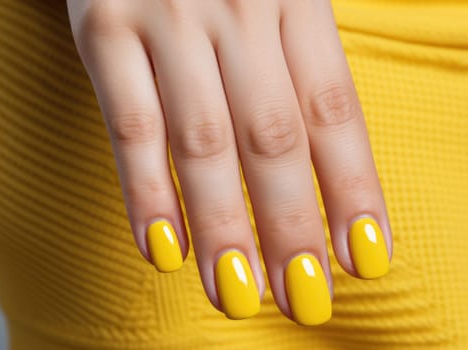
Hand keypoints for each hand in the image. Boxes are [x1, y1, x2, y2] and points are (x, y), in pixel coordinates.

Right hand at [67, 0, 391, 325]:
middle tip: (307, 297)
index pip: (334, 111)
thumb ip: (296, 69)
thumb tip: (322, 174)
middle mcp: (239, 8)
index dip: (353, 190)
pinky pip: (130, 123)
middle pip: (274, 137)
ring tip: (239, 295)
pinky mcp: (103, 25)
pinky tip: (165, 251)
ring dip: (224, 228)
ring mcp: (169, 17)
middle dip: (292, 226)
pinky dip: (146, 193)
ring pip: (204, 142)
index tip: (365, 258)